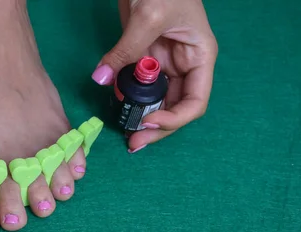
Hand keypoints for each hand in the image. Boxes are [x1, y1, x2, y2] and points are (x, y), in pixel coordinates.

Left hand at [92, 0, 217, 150]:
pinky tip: (117, 107)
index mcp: (199, 58)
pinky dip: (127, 99)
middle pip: (174, 108)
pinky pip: (137, 87)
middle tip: (133, 143)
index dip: (173, 119)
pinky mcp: (145, 60)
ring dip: (141, 118)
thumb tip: (101, 78)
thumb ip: (126, 50)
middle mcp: (184, 66)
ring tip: (125, 133)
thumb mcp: (148, 17)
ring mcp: (164, 65)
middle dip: (155, 128)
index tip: (147, 123)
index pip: (194, 103)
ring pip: (156, 102)